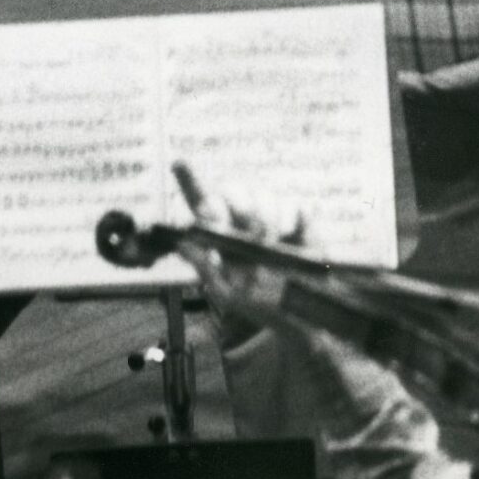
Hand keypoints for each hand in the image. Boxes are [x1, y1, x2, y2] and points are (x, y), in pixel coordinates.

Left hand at [170, 161, 300, 329]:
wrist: (300, 315)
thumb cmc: (258, 303)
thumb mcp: (227, 292)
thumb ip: (205, 267)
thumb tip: (183, 242)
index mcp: (219, 233)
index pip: (200, 200)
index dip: (189, 179)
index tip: (178, 164)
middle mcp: (241, 217)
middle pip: (233, 191)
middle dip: (239, 206)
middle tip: (249, 231)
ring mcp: (270, 214)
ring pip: (263, 195)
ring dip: (265, 219)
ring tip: (268, 245)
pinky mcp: (297, 219)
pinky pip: (292, 205)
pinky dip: (289, 221)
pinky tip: (289, 238)